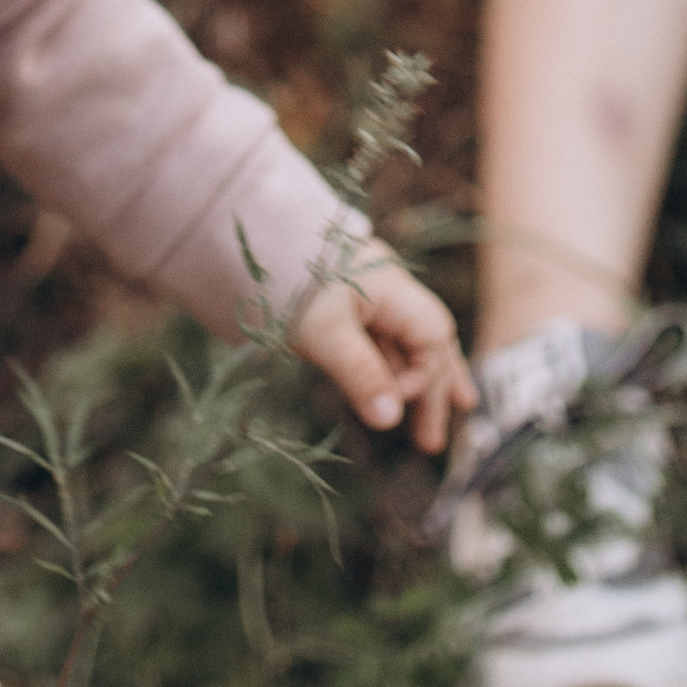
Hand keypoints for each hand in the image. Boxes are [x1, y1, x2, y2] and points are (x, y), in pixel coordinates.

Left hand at [293, 242, 474, 453]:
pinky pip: (380, 343)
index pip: (433, 335)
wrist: (251, 243)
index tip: (393, 401)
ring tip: (426, 429)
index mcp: (393, 287)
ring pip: (405, 345)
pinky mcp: (346, 306)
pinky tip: (388, 395)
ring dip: (414, 385)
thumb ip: (360, 374)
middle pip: (428, 342)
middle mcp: (389, 290)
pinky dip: (388, 372)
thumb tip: (390, 420)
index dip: (423, 374)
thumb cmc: (291, 284)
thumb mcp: (323, 333)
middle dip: (435, 391)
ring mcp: (369, 297)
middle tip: (432, 443)